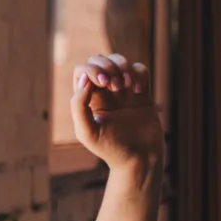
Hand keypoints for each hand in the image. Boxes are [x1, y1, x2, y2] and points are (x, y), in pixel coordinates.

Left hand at [71, 54, 163, 169]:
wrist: (139, 160)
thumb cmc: (110, 149)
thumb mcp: (87, 132)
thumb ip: (79, 106)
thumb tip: (84, 81)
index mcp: (87, 99)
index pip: (82, 70)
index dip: (91, 69)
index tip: (102, 84)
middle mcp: (103, 93)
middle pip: (99, 60)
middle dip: (107, 66)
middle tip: (115, 86)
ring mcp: (123, 91)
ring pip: (119, 61)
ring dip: (123, 67)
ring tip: (126, 87)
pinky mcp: (142, 93)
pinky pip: (139, 69)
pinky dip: (138, 73)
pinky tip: (138, 91)